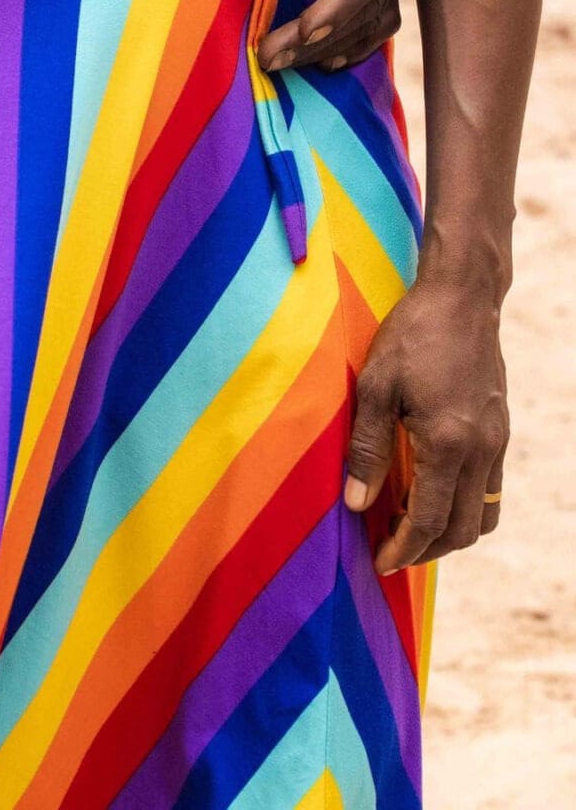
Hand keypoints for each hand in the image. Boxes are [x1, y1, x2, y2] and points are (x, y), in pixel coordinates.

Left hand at [344, 277, 507, 571]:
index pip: (430, 522)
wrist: (462, 297)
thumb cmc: (413, 334)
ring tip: (409, 528)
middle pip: (462, 531)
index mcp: (449, 444)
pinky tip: (433, 493)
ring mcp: (497, 443)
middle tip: (389, 551)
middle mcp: (482, 451)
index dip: (403, 549)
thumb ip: (368, 448)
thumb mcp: (375, 385)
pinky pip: (490, 490)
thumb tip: (357, 503)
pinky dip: (464, 506)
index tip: (379, 562)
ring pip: (483, 515)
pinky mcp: (501, 432)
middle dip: (426, 550)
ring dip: (449, 533)